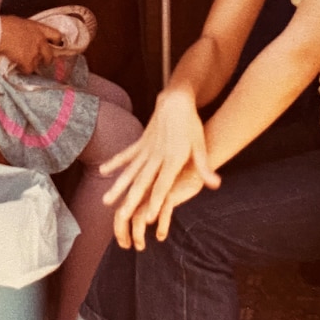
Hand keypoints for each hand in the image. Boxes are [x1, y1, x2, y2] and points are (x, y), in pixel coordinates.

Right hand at [0, 16, 62, 74]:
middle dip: (46, 59)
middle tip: (41, 61)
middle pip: (50, 54)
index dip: (56, 42)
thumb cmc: (5, 25)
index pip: (56, 36)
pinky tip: (18, 66)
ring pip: (38, 63)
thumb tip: (27, 37)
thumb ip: (29, 32)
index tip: (55, 46)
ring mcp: (35, 52)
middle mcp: (40, 41)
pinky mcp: (28, 61)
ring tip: (22, 62)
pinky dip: (23, 69)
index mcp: (39, 29)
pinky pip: (29, 70)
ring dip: (32, 64)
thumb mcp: (22, 23)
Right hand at [102, 89, 219, 248]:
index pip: (163, 185)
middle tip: (121, 217)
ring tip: (105, 201)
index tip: (147, 219)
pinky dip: (114, 163)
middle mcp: (156, 156)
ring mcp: (145, 149)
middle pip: (142, 182)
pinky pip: (125, 155)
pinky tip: (102, 172)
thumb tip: (216, 185)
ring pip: (129, 172)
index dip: (155, 201)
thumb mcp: (201, 146)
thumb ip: (205, 167)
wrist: (176, 100)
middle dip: (131, 201)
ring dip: (117, 187)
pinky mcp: (140, 143)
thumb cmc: (191, 125)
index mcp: (172, 159)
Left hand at [123, 165, 206, 250]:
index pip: (120, 212)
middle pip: (123, 215)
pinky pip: (161, 214)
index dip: (119, 229)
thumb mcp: (160, 194)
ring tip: (141, 246)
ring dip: (137, 235)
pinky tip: (161, 236)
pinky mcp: (169, 195)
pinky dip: (160, 227)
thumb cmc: (176, 182)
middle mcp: (143, 193)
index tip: (124, 243)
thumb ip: (151, 206)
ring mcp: (154, 195)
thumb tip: (145, 225)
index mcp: (138, 192)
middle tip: (126, 246)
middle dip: (121, 233)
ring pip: (138, 218)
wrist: (193, 165)